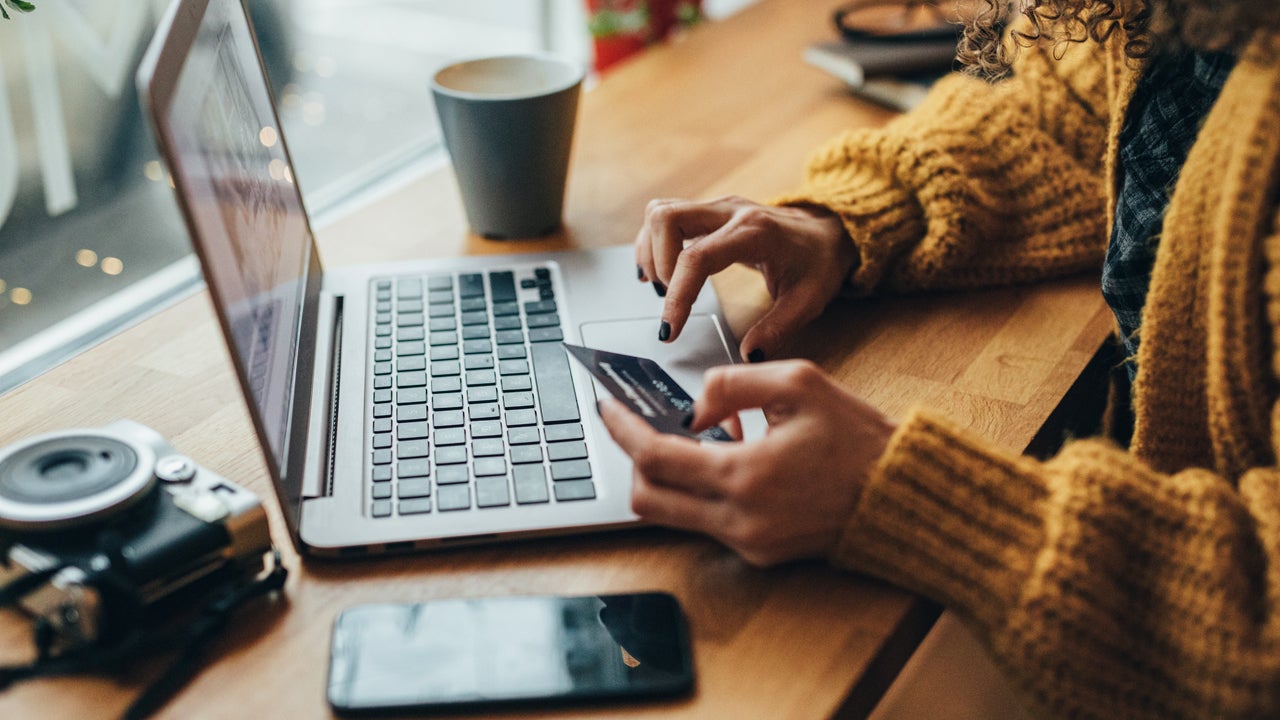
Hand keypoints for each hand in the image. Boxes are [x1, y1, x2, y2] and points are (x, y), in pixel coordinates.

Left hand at [597, 360, 895, 566]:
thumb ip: (732, 383)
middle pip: (648, 499)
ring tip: (697, 437)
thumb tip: (693, 408)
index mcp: (745, 476)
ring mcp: (748, 543)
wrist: (902, 496)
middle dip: (634, 459)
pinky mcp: (760, 554)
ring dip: (669, 475)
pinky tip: (729, 459)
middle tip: (639, 425)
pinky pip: (706, 522)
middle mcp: (739, 520)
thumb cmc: (858, 438)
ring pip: (672, 514)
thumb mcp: (799, 383)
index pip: (655, 458)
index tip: (606, 407)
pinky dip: (702, 490)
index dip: (622, 430)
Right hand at [635, 196, 855, 361]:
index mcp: (755, 232)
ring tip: (663, 286)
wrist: (828, 231)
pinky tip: (659, 271)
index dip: (678, 295)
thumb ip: (778, 329)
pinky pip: (666, 216)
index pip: (697, 257)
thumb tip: (748, 355)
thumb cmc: (818, 262)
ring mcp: (717, 207)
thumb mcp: (809, 301)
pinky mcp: (709, 212)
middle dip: (657, 263)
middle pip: (667, 218)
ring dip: (651, 251)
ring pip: (661, 212)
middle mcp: (730, 211)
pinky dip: (653, 243)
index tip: (670, 329)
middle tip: (669, 298)